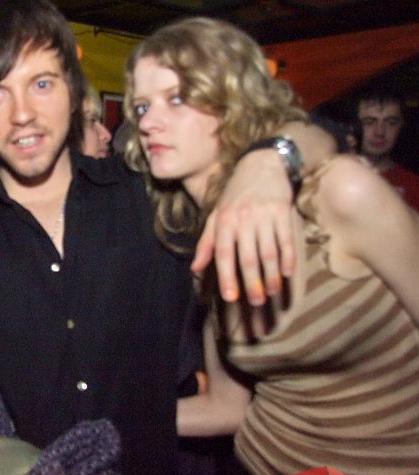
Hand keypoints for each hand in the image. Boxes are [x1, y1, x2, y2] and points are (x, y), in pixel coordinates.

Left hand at [191, 149, 294, 305]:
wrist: (262, 164)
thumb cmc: (235, 195)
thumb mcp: (216, 215)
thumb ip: (206, 243)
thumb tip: (195, 268)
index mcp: (224, 221)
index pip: (224, 254)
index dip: (227, 277)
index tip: (231, 298)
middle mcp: (243, 219)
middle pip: (248, 258)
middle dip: (252, 283)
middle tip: (257, 302)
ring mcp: (264, 215)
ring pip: (269, 252)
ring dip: (271, 275)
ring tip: (273, 292)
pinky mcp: (283, 211)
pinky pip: (286, 239)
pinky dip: (288, 257)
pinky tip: (287, 272)